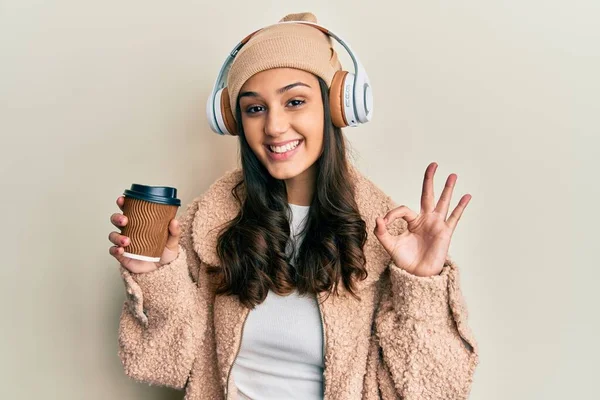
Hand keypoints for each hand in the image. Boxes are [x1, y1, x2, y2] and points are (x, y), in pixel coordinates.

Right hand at [108, 196, 180, 273]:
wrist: (163, 271)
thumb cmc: (165, 253)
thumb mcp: (172, 241)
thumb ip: (174, 231)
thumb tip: (174, 221)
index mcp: (140, 224)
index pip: (129, 210)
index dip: (123, 203)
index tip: (122, 199)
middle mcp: (130, 231)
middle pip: (116, 220)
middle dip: (117, 217)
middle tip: (124, 220)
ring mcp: (124, 243)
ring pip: (113, 235)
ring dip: (117, 236)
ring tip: (126, 240)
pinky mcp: (122, 255)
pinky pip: (113, 250)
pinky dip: (115, 249)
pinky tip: (121, 250)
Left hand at [373, 162, 470, 276]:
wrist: (417, 275)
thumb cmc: (405, 261)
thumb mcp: (389, 245)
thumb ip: (382, 232)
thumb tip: (378, 218)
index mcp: (412, 222)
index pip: (403, 209)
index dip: (392, 214)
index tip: (384, 222)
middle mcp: (425, 220)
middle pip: (427, 195)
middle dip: (429, 180)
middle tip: (433, 164)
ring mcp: (436, 224)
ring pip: (443, 202)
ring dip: (448, 188)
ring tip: (452, 175)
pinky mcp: (445, 232)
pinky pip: (454, 217)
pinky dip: (461, 206)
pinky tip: (467, 195)